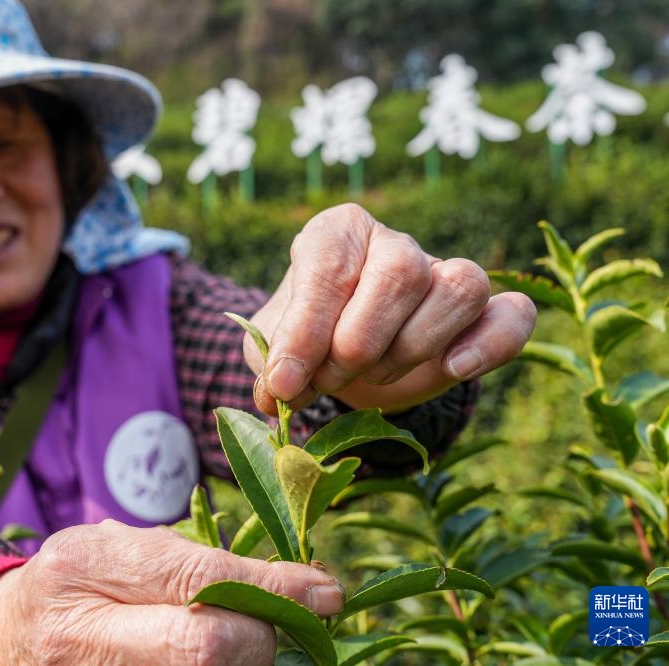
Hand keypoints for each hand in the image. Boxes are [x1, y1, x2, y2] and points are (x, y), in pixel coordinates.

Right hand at [0, 520, 344, 664]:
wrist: (5, 636)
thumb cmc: (78, 581)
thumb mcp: (120, 548)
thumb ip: (193, 561)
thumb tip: (295, 583)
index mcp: (83, 567)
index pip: (198, 580)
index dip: (272, 588)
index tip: (325, 591)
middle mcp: (80, 634)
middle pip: (205, 648)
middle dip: (261, 637)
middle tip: (278, 627)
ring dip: (246, 665)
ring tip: (248, 643)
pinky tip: (226, 660)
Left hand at [248, 204, 535, 414]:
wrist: (340, 362)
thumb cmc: (302, 344)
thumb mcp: (271, 351)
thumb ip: (270, 363)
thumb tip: (279, 392)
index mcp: (336, 233)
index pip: (329, 264)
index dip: (306, 329)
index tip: (285, 381)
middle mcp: (393, 243)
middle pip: (400, 273)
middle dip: (359, 343)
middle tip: (330, 380)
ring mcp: (443, 272)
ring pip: (459, 287)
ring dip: (413, 346)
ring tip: (373, 375)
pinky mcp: (483, 314)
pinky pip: (513, 314)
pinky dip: (491, 343)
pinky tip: (453, 369)